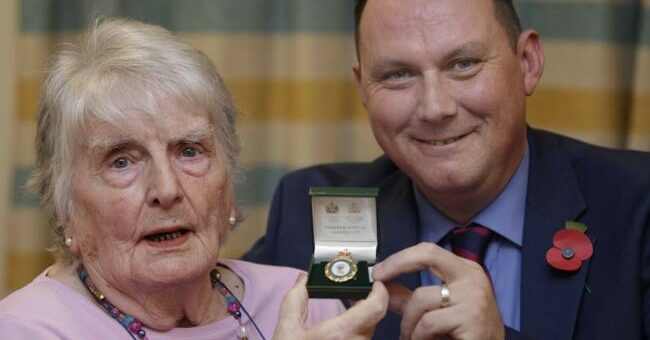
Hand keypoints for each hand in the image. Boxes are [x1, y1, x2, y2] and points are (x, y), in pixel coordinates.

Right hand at [274, 274, 388, 339]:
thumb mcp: (286, 329)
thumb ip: (296, 299)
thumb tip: (304, 280)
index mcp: (339, 334)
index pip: (376, 308)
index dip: (380, 292)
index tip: (375, 282)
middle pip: (372, 320)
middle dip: (365, 305)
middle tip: (354, 293)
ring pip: (367, 335)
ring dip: (359, 324)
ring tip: (346, 314)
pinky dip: (354, 337)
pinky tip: (341, 336)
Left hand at [372, 242, 503, 339]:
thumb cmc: (465, 335)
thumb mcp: (436, 311)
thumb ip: (410, 299)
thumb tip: (383, 288)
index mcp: (465, 271)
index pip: (429, 251)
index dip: (400, 258)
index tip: (379, 271)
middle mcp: (472, 277)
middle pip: (427, 255)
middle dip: (397, 264)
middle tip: (378, 282)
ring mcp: (474, 296)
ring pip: (420, 299)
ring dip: (408, 324)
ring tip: (411, 338)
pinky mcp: (471, 318)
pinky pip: (428, 324)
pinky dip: (419, 337)